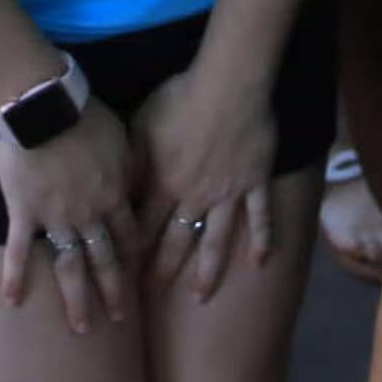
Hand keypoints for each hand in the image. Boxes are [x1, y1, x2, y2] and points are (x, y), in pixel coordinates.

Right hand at [0, 102, 141, 331]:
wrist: (46, 108)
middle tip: (118, 320)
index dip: (133, 259)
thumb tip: (139, 180)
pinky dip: (14, 277)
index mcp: (113, 195)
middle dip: (112, 292)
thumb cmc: (86, 115)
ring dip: (76, 299)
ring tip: (82, 328)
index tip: (138, 281)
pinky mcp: (24, 213)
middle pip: (103, 260)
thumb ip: (130, 164)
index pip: (128, 235)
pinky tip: (11, 301)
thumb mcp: (123, 137)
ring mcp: (56, 218)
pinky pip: (19, 251)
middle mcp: (88, 215)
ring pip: (69, 266)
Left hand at [130, 58, 281, 302]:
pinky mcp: (255, 181)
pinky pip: (260, 216)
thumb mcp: (141, 126)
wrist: (228, 86)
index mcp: (165, 183)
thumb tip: (119, 190)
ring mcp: (229, 192)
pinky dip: (262, 239)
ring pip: (217, 238)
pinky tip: (260, 262)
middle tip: (156, 292)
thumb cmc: (179, 100)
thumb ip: (132, 162)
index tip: (123, 270)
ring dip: (208, 269)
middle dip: (164, 267)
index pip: (144, 223)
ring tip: (202, 295)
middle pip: (178, 239)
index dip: (133, 248)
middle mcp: (196, 196)